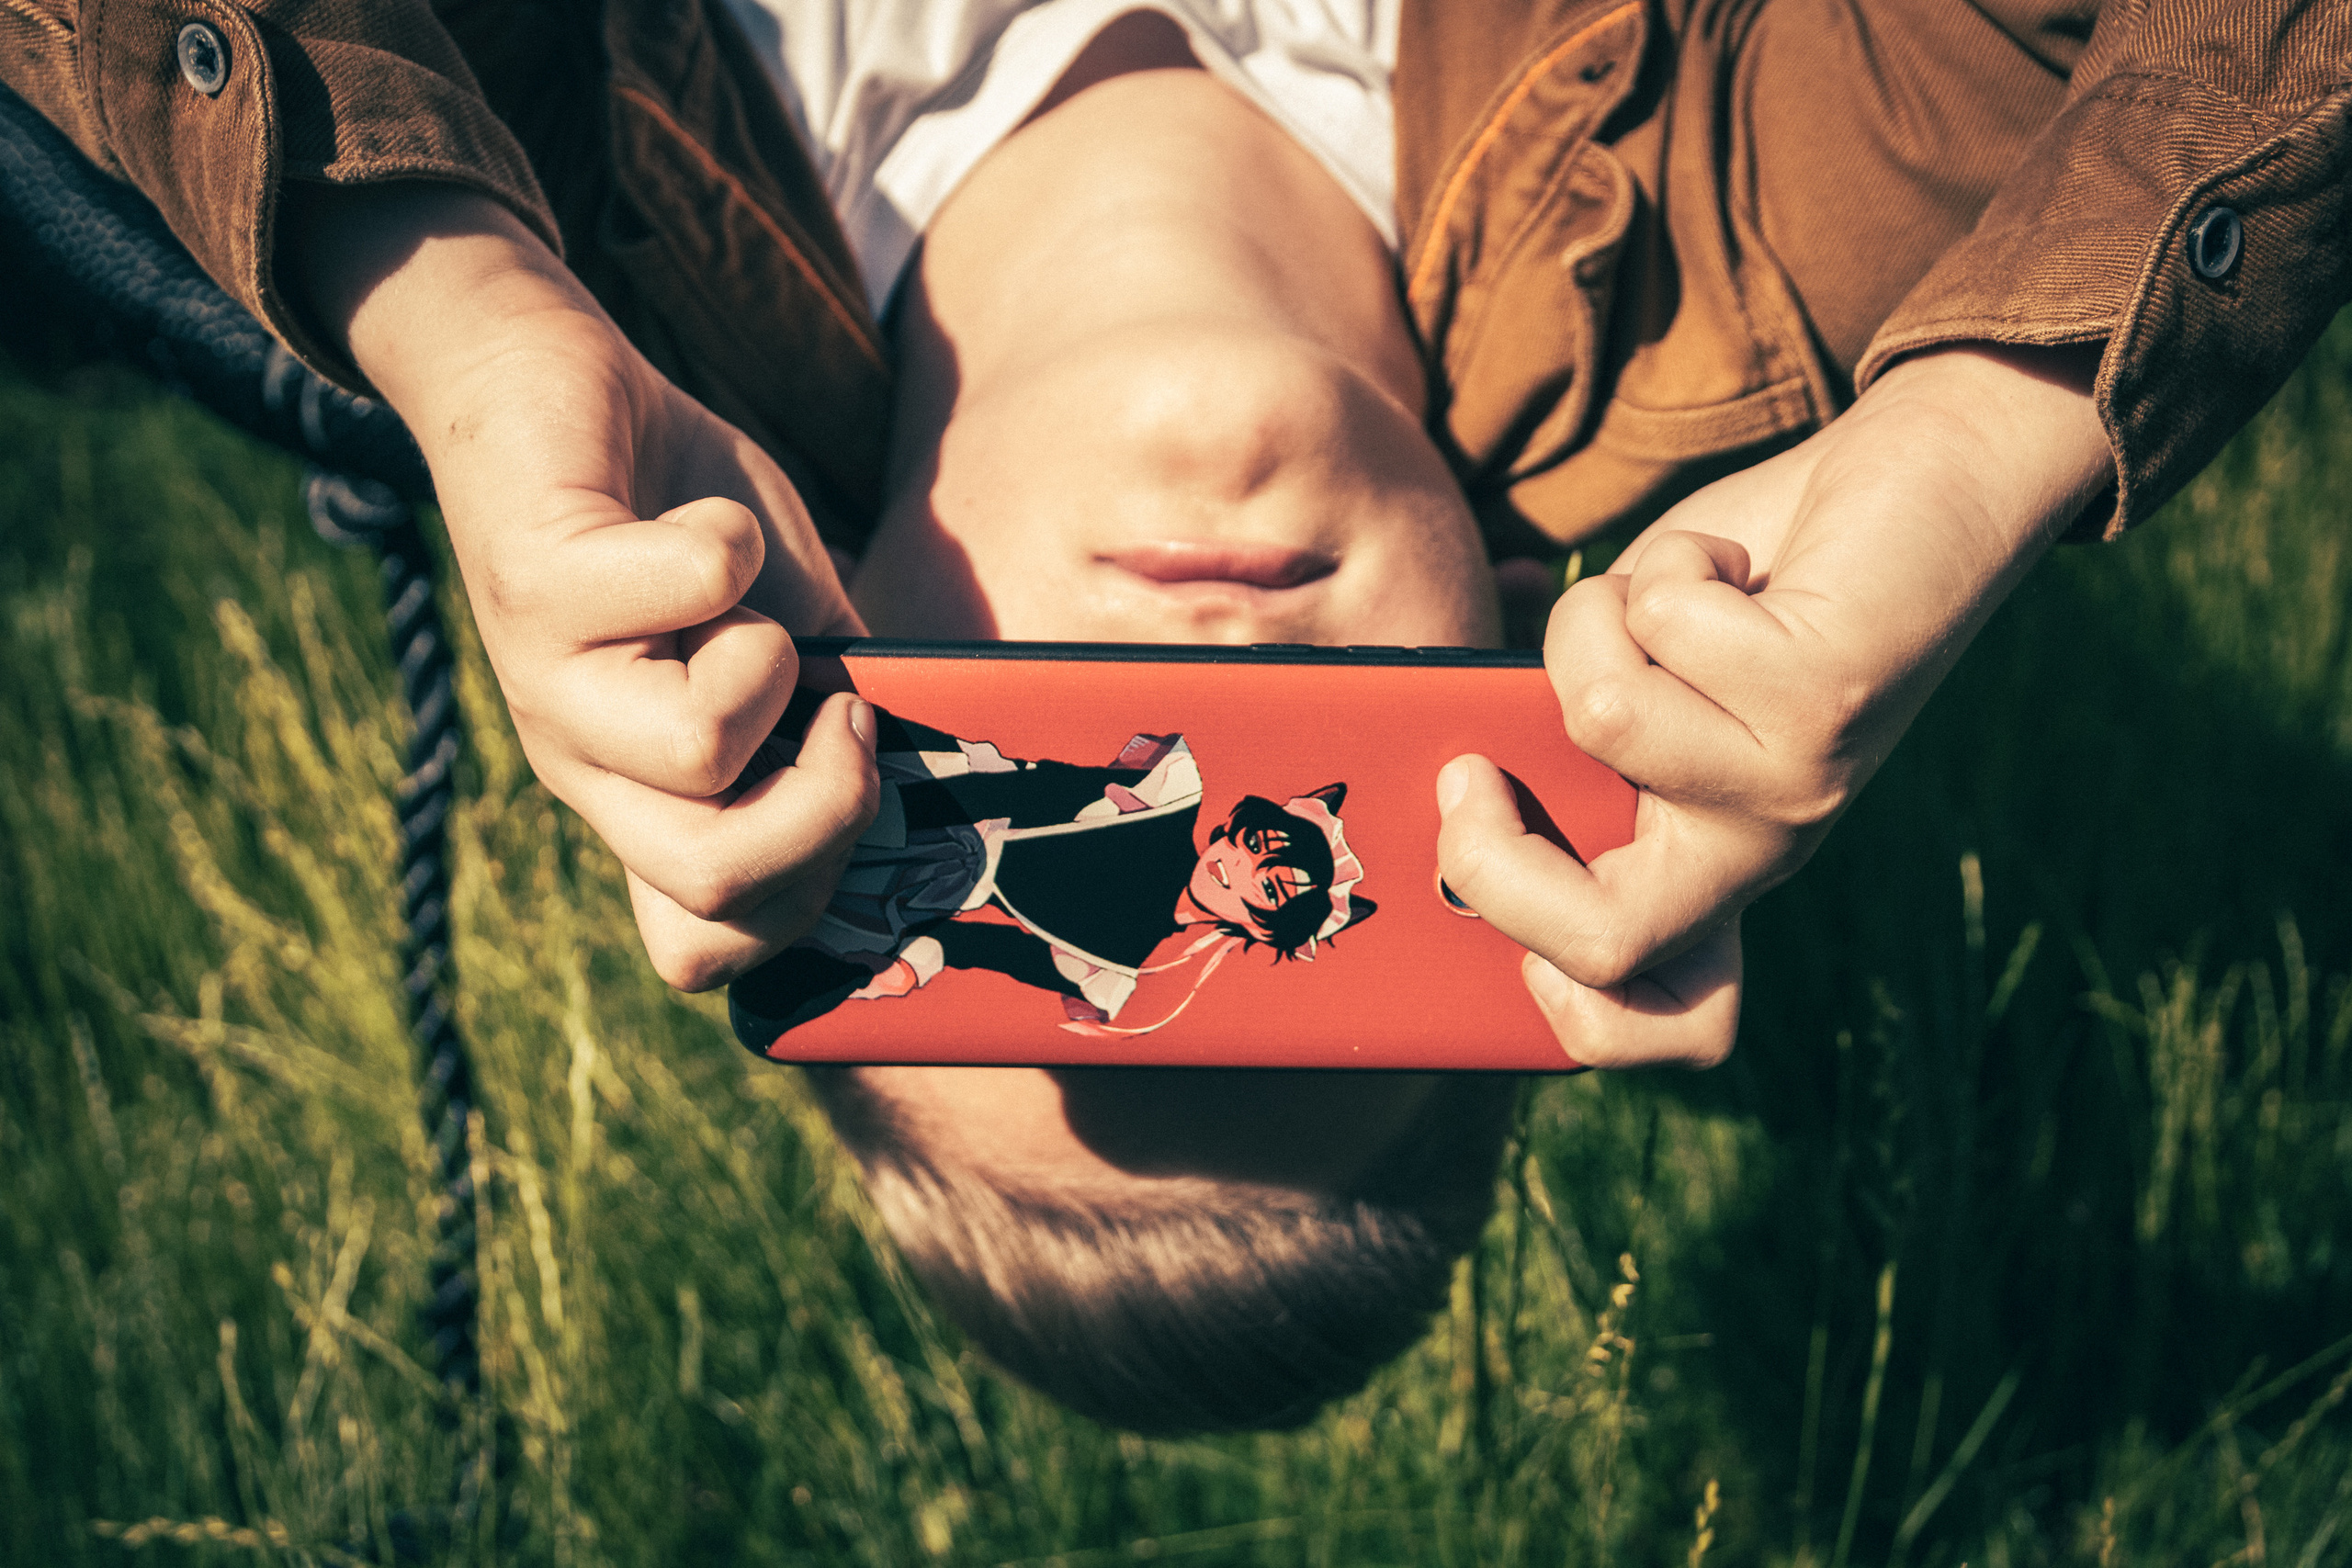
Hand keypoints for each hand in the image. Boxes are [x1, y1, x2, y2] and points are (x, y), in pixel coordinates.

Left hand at [287, 184, 877, 986]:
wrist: (545, 378)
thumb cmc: (679, 507)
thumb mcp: (790, 622)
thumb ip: (842, 698)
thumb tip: (927, 749)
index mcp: (638, 794)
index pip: (696, 950)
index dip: (802, 900)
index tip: (847, 775)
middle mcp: (582, 764)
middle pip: (711, 882)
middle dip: (827, 800)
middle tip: (835, 705)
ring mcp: (548, 683)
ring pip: (700, 750)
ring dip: (769, 653)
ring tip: (739, 596)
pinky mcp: (535, 583)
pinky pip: (693, 590)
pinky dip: (736, 535)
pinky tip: (703, 515)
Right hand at [1436, 345, 2114, 1067]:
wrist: (1926, 484)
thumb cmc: (1749, 583)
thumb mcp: (1633, 680)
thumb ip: (1562, 745)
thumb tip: (1444, 772)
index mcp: (1715, 868)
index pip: (1664, 1029)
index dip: (1562, 1008)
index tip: (1502, 902)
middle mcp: (1760, 852)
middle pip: (1602, 946)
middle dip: (1487, 856)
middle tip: (1473, 770)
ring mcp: (1795, 785)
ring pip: (1601, 718)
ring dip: (1598, 616)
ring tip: (1668, 593)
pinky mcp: (1824, 697)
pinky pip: (1660, 622)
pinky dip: (1669, 558)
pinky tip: (1735, 562)